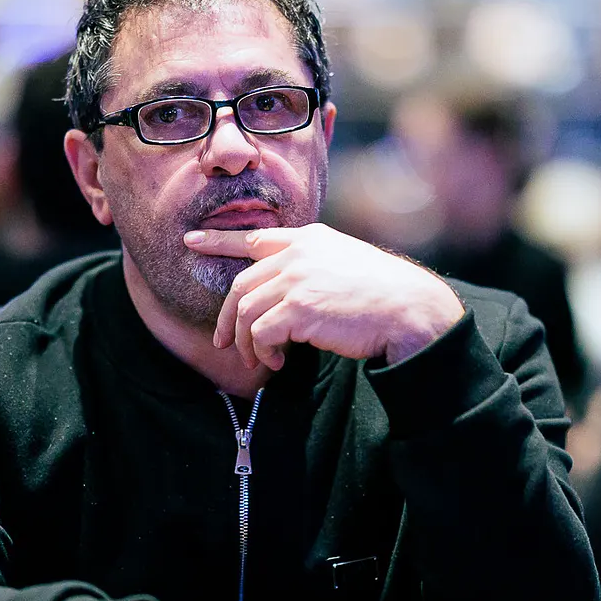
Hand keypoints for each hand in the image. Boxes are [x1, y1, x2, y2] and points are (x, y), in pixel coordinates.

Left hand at [184, 225, 463, 368]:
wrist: (409, 309)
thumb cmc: (383, 295)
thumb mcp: (345, 264)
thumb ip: (312, 268)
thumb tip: (283, 297)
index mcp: (309, 238)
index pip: (253, 237)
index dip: (218, 240)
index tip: (191, 240)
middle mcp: (298, 253)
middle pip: (241, 284)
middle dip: (226, 317)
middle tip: (223, 342)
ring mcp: (296, 278)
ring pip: (245, 311)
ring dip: (245, 342)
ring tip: (257, 361)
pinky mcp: (298, 307)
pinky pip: (260, 333)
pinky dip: (262, 352)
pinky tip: (276, 362)